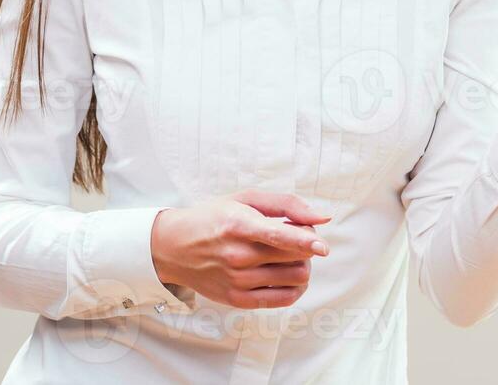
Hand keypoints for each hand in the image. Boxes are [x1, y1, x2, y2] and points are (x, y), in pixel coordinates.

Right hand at [150, 189, 331, 309]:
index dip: (305, 241)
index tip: (323, 247)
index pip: (278, 236)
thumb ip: (286, 204)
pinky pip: (283, 299)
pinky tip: (288, 274)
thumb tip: (322, 218)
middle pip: (294, 257)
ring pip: (294, 278)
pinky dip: (295, 287)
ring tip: (291, 256)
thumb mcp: (245, 198)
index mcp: (238, 224)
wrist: (174, 247)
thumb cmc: (214, 218)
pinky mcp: (238, 300)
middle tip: (298, 238)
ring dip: (303, 265)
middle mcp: (237, 255)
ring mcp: (237, 281)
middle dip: (307, 246)